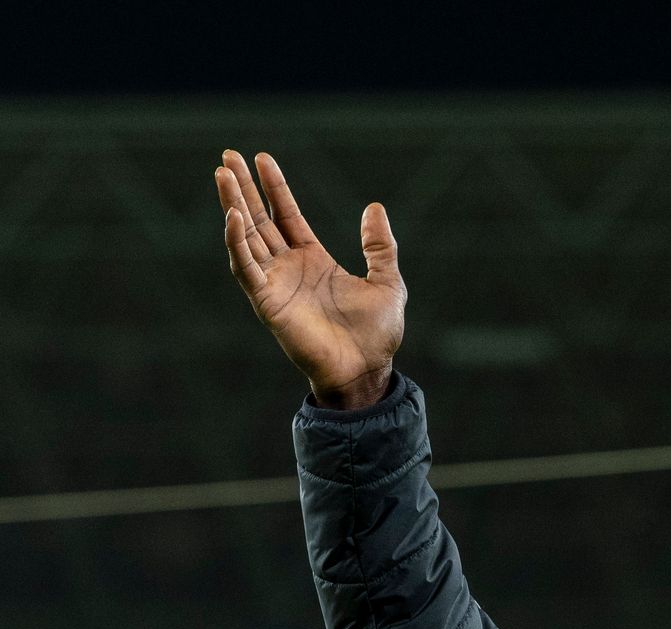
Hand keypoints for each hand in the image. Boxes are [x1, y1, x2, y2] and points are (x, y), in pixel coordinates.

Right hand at [215, 150, 406, 408]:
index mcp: (313, 260)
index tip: (261, 157)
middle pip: (260, 219)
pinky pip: (246, 267)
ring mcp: (275, 284)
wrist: (366, 370)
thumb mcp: (387, 281)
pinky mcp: (267, 302)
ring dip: (233, 205)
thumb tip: (374, 206)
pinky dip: (237, 242)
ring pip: (246, 237)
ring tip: (223, 174)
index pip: (286, 215)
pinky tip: (233, 216)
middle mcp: (289, 268)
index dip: (274, 187)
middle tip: (227, 156)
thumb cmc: (377, 334)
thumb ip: (379, 245)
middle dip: (244, 188)